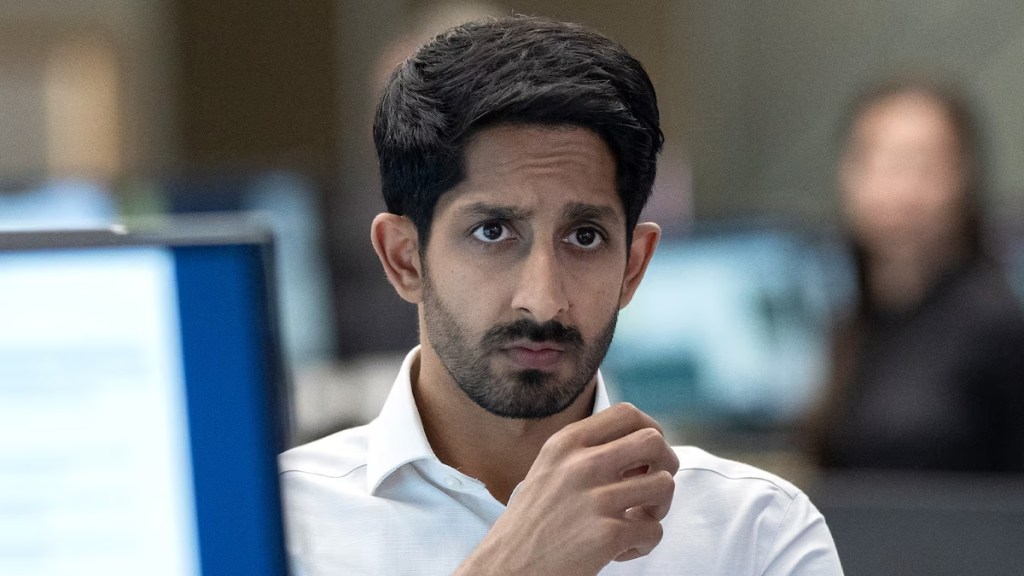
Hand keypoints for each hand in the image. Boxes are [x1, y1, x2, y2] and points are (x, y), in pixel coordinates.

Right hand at [456, 403, 679, 575]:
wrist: (507, 565)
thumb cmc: (533, 522)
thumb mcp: (550, 469)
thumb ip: (587, 452)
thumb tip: (640, 453)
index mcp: (566, 443)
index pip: (627, 414)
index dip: (650, 430)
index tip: (646, 455)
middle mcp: (581, 464)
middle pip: (654, 442)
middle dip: (665, 465)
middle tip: (650, 488)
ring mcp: (596, 499)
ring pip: (664, 485)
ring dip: (659, 507)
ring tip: (637, 519)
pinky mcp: (607, 534)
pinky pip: (655, 530)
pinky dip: (645, 543)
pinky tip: (621, 549)